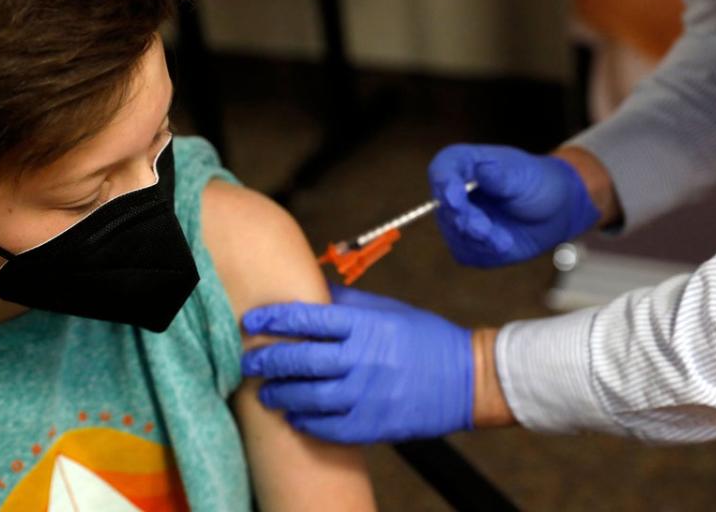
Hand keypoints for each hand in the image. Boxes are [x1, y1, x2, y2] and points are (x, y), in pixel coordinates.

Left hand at [241, 285, 472, 443]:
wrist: (467, 379)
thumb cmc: (424, 339)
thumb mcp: (387, 310)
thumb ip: (346, 304)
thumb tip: (310, 288)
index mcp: (366, 325)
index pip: (307, 318)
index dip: (273, 319)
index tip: (252, 321)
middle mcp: (364, 358)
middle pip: (301, 359)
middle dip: (267, 360)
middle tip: (248, 361)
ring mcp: (369, 393)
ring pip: (309, 396)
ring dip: (281, 395)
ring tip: (266, 393)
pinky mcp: (375, 423)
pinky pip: (330, 427)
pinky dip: (307, 423)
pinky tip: (294, 417)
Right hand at [429, 144, 600, 266]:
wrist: (555, 211)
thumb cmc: (537, 183)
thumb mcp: (524, 175)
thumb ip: (502, 176)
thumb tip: (482, 170)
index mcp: (464, 164)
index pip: (441, 170)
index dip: (443, 184)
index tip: (454, 198)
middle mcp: (454, 192)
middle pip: (444, 207)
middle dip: (465, 220)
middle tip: (485, 230)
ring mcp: (458, 219)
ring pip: (454, 234)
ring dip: (478, 241)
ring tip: (505, 241)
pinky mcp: (467, 244)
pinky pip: (466, 253)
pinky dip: (485, 252)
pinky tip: (504, 244)